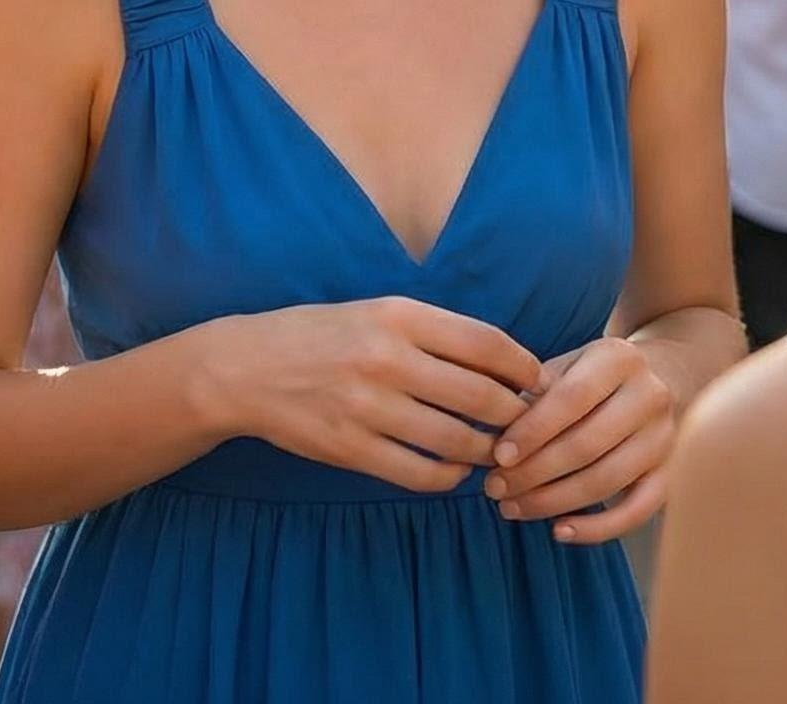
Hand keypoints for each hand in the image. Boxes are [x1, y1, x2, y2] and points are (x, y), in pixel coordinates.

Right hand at [215, 297, 540, 495]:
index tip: (538, 381)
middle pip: (481, 396)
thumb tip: (501, 362)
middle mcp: (388, 358)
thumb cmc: (323, 334)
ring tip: (498, 452)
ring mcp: (369, 406)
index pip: (486, 342)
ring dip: (488, 452)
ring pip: (457, 440)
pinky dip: (449, 476)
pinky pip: (420, 474)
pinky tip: (456, 470)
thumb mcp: (377, 310)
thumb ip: (433, 331)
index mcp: (399, 314)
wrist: (248, 367)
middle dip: (515, 416)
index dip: (523, 366)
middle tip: (529, 425)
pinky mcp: (351, 448)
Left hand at [484, 337, 674, 543]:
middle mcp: (650, 396)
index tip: (497, 456)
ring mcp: (666, 439)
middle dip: (534, 472)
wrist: (667, 376)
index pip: (571, 398)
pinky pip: (636, 512)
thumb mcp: (570, 365)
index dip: (532, 431)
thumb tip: (495, 436)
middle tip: (494, 489)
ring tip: (512, 507)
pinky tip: (558, 531)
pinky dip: (597, 528)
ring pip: (606, 481)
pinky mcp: (672, 475)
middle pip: (586, 444)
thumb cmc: (598, 375)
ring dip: (553, 501)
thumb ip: (536, 393)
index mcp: (619, 358)